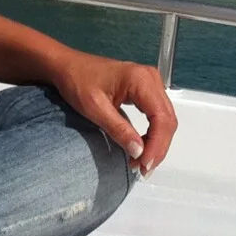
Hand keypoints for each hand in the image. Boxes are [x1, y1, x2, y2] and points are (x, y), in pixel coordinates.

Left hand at [48, 51, 177, 174]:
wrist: (67, 66)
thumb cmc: (77, 80)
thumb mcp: (95, 108)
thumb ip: (119, 130)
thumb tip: (139, 151)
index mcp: (141, 80)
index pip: (161, 118)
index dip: (157, 145)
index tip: (144, 164)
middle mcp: (151, 79)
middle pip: (167, 120)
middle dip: (158, 147)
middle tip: (143, 169)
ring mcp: (150, 83)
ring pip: (165, 119)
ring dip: (157, 143)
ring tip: (141, 162)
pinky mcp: (145, 89)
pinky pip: (157, 115)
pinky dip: (153, 134)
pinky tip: (142, 147)